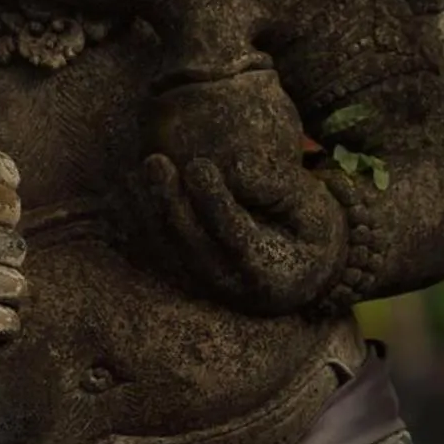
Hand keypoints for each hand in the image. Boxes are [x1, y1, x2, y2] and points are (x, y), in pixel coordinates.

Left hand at [142, 150, 346, 315]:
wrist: (304, 269)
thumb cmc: (310, 230)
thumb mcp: (311, 207)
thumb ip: (278, 187)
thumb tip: (235, 169)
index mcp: (268, 271)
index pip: (233, 235)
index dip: (213, 201)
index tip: (198, 165)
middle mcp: (230, 284)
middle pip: (190, 244)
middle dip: (169, 200)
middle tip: (155, 160)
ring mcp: (204, 283)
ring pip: (167, 248)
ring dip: (149, 208)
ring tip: (143, 167)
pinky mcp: (187, 274)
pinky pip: (157, 248)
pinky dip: (142, 218)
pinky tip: (133, 184)